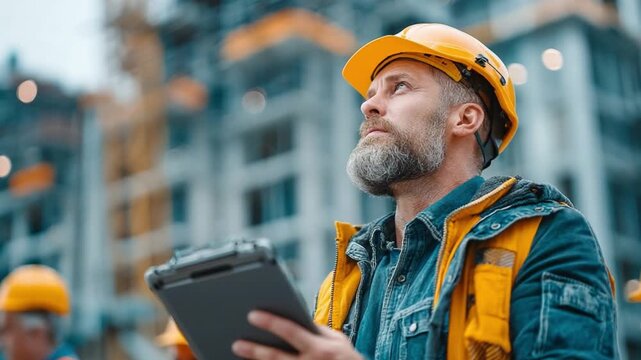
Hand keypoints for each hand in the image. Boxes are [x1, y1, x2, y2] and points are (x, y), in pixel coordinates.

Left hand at [231, 310, 362, 359]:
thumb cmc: (347, 359)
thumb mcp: (338, 340)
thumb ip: (317, 329)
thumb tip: (296, 318)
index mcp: (321, 348)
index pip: (291, 331)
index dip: (270, 322)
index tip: (252, 315)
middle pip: (277, 358)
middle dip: (255, 350)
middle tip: (237, 343)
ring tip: (239, 355)